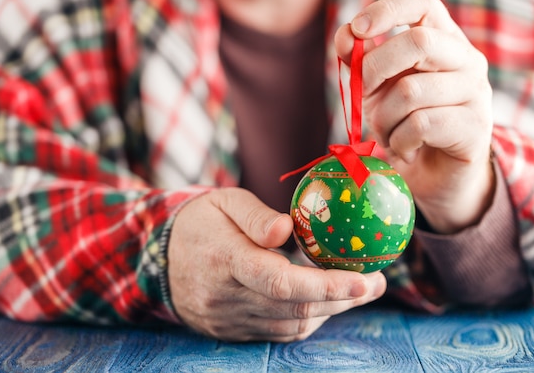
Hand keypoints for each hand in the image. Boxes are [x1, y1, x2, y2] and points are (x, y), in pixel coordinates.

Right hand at [168, 188, 385, 341]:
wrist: (157, 257)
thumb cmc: (200, 221)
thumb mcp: (225, 201)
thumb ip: (256, 216)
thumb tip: (289, 230)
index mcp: (224, 259)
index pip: (279, 280)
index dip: (326, 285)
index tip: (365, 281)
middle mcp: (225, 297)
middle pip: (294, 307)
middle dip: (342, 299)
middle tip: (376, 283)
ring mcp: (227, 320)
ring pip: (290, 324)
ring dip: (329, 309)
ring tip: (357, 289)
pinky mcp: (230, 331)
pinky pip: (278, 332)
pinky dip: (307, 317)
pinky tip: (323, 301)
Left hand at [335, 0, 494, 233]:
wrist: (437, 176)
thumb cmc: (405, 124)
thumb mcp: (376, 90)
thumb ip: (361, 62)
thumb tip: (346, 36)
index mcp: (443, 39)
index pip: (422, 2)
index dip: (387, 9)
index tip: (358, 30)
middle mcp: (467, 59)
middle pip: (418, 42)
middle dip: (374, 71)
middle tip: (362, 97)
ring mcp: (476, 92)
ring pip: (411, 91)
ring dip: (383, 119)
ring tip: (386, 135)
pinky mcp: (475, 127)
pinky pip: (420, 125)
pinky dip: (399, 142)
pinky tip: (405, 151)